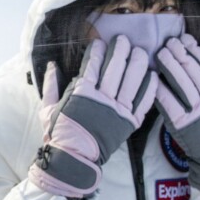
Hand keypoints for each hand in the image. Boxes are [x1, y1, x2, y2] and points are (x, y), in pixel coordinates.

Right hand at [30, 36, 156, 198]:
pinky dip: (149, 86)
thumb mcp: (47, 108)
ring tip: (139, 51)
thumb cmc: (59, 133)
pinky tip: (152, 74)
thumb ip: (50, 85)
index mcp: (81, 93)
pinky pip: (143, 100)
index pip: (92, 64)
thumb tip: (51, 65)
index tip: (100, 42)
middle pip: (115, 68)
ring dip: (137, 63)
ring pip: (132, 80)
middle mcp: (101, 99)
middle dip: (120, 50)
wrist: (74, 159)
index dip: (97, 50)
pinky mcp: (129, 122)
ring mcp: (118, 110)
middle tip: (123, 40)